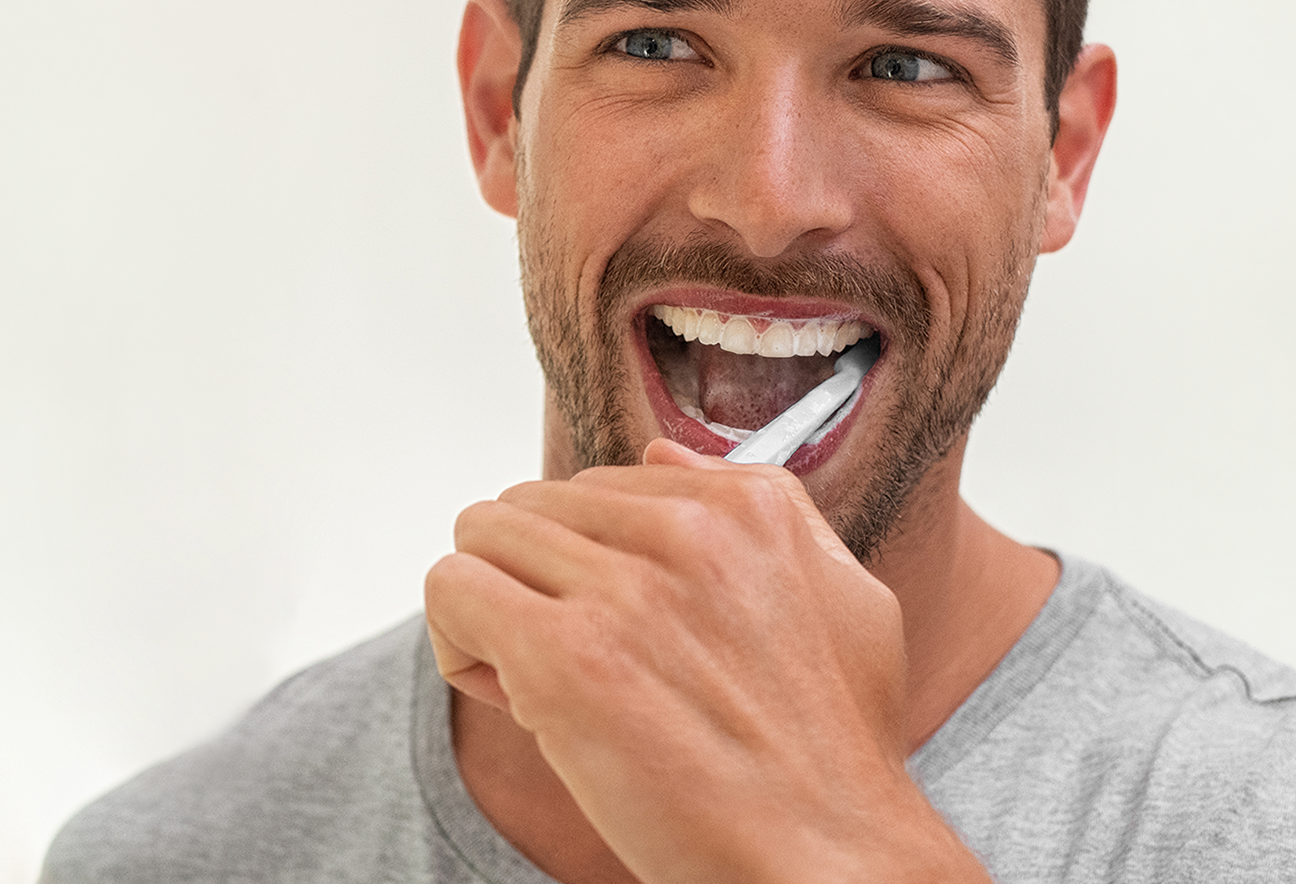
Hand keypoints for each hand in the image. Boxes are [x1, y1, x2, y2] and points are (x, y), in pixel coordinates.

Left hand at [422, 438, 984, 882]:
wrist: (832, 860)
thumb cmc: (830, 756)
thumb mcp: (843, 601)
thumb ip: (760, 512)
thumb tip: (659, 452)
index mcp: (749, 507)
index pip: (599, 485)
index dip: (590, 564)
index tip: (620, 635)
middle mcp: (687, 530)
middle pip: (530, 505)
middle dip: (533, 582)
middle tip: (576, 667)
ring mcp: (624, 589)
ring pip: (481, 536)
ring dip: (493, 609)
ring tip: (541, 682)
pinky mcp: (565, 653)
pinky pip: (451, 588)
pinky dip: (457, 642)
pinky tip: (509, 695)